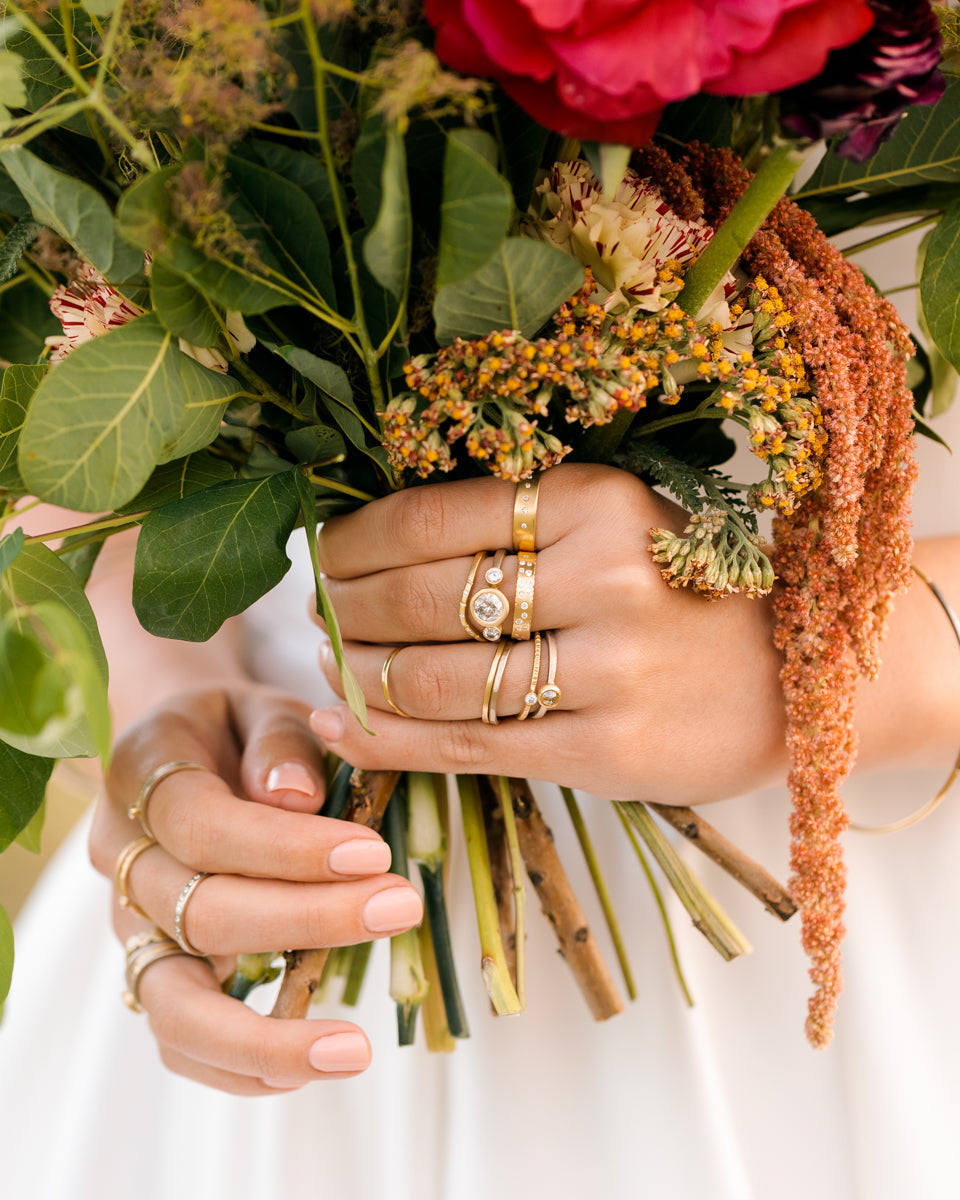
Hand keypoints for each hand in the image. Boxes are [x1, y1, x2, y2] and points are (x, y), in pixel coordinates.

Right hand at [88, 684, 422, 1094]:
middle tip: (399, 907)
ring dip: (265, 1033)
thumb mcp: (263, 706)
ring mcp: (133, 924)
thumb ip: (280, 742)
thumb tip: (297, 799)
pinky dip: (238, 1067)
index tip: (371, 852)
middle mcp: (123, 858)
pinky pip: (178, 1039)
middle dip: (306, 920)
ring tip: (354, 1049)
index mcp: (142, 775)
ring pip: (173, 1002)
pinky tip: (311, 1065)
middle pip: (199, 913)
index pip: (201, 823)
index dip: (285, 847)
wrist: (184, 749)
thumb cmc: (237, 727)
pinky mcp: (154, 969)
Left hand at [310, 464, 787, 803]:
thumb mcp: (617, 528)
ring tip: (333, 668)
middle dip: (343, 610)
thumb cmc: (686, 595)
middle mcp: (601, 577)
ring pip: (432, 679)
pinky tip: (343, 727)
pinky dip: (388, 740)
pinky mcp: (603, 749)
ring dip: (358, 676)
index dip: (351, 543)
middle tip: (318, 614)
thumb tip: (375, 543)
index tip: (319, 555)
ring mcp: (605, 670)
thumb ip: (517, 528)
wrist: (796, 680)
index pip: (430, 519)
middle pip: (419, 598)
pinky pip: (466, 746)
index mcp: (595, 500)